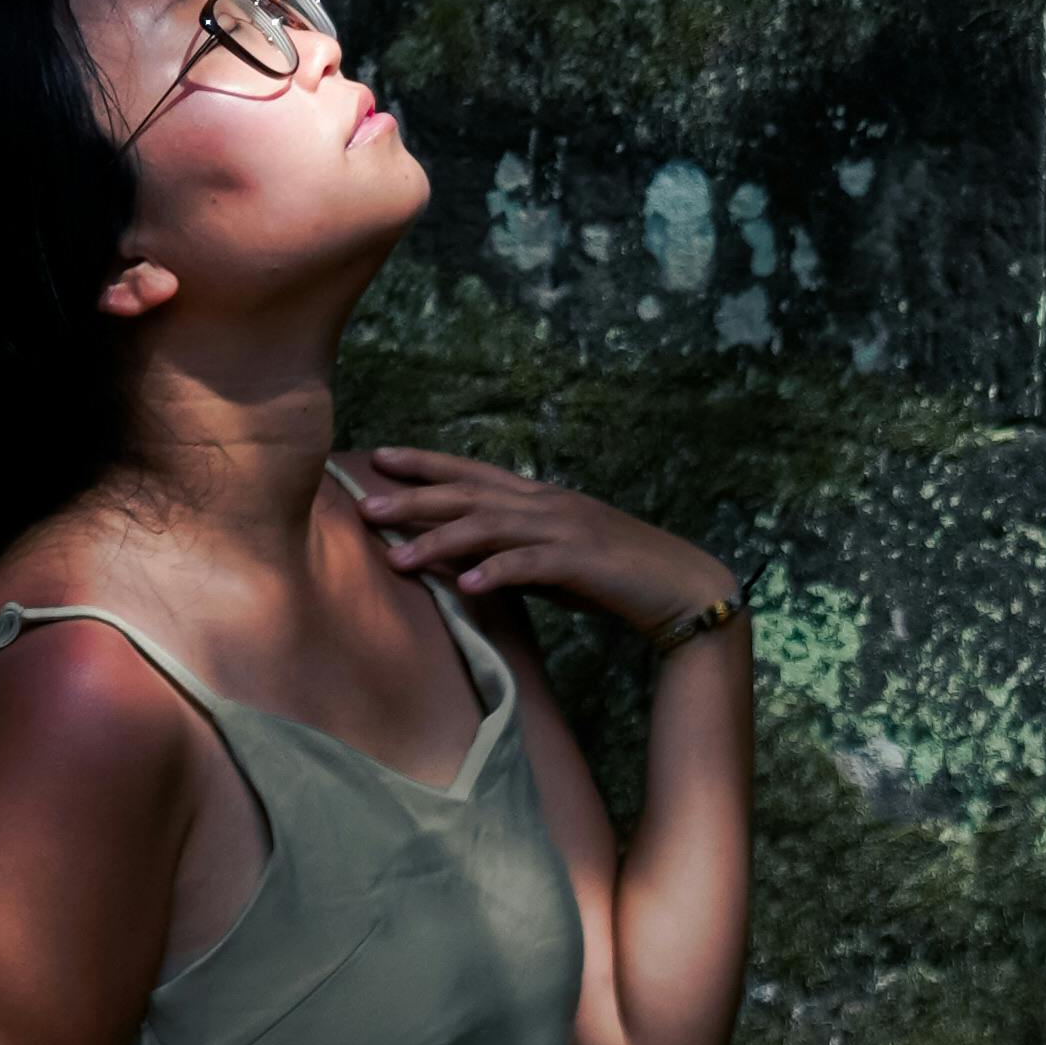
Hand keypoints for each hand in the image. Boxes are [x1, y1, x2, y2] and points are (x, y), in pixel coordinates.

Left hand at [343, 449, 736, 640]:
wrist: (681, 587)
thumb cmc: (612, 576)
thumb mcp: (550, 562)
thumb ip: (507, 554)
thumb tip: (456, 563)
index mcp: (539, 498)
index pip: (471, 473)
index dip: (424, 464)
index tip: (378, 457)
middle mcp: (547, 503)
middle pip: (469, 495)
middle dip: (414, 498)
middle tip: (363, 504)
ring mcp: (565, 529)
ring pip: (491, 526)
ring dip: (440, 540)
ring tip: (398, 557)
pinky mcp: (583, 561)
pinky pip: (532, 565)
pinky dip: (499, 572)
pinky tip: (469, 587)